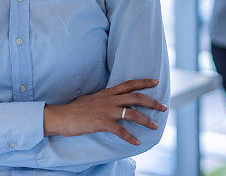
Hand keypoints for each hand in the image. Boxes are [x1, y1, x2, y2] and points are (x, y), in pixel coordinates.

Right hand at [43, 79, 166, 144]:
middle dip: (152, 102)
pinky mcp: (102, 123)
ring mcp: (107, 111)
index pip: (129, 84)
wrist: (61, 116)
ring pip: (132, 114)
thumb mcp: (91, 98)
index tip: (155, 82)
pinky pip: (120, 131)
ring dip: (146, 121)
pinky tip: (137, 142)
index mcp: (108, 92)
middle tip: (163, 107)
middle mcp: (110, 99)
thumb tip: (109, 99)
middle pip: (136, 98)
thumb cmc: (75, 109)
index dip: (144, 82)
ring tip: (155, 126)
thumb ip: (103, 98)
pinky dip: (130, 137)